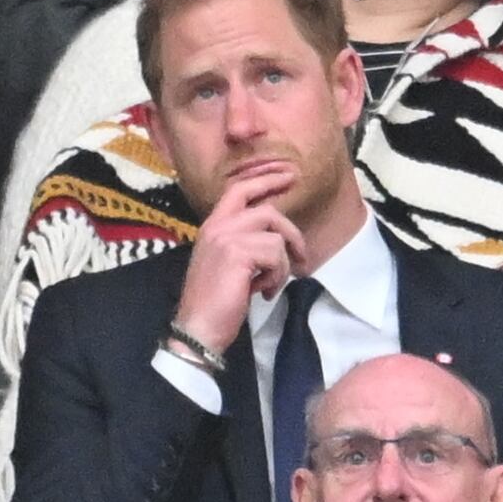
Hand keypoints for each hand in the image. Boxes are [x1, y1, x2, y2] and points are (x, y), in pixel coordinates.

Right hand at [173, 172, 306, 353]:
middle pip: (268, 212)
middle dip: (292, 234)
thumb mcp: (229, 264)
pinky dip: (277, 277)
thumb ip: (247, 244)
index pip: (240, 189)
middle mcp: (217, 226)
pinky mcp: (237, 253)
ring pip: (276, 238)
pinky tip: (263, 292)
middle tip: (303, 257)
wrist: (199, 327)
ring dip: (281, 266)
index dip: (267, 179)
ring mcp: (226, 237)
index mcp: (213, 226)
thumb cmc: (216, 302)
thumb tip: (280, 239)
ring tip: (269, 285)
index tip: (290, 175)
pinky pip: (276, 255)